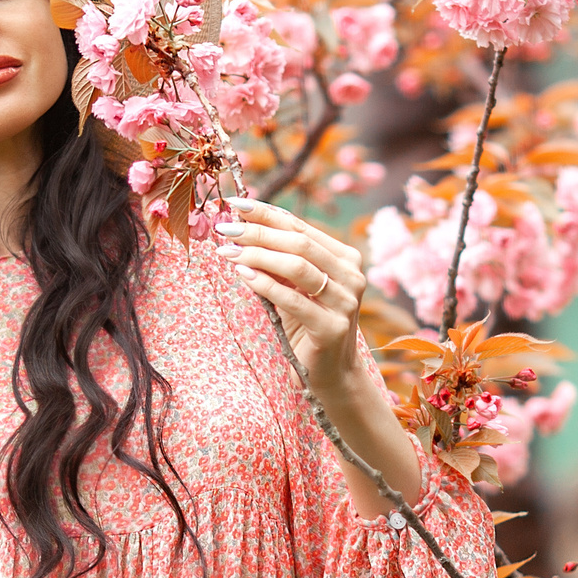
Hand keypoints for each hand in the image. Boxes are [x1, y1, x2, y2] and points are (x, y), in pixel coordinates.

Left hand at [215, 195, 375, 407]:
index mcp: (345, 258)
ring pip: (298, 266)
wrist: (329, 374)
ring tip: (227, 250)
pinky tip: (243, 275)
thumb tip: (242, 226)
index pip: (302, 227)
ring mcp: (346, 303)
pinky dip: (265, 285)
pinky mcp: (332, 328)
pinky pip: (293, 300)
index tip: (236, 203)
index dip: (268, 213)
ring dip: (258, 254)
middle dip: (259, 231)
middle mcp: (352, 276)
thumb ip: (279, 260)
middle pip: (299, 243)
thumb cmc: (307, 325)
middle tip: (225, 227)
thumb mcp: (295, 287)